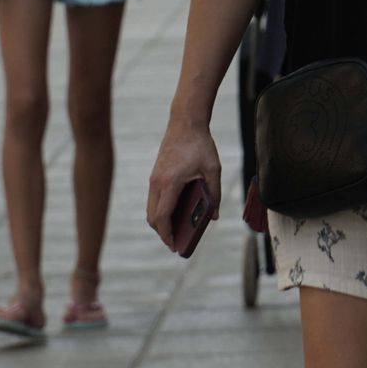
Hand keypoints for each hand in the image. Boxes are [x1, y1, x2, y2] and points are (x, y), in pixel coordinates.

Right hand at [147, 119, 222, 249]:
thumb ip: (215, 194)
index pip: (163, 216)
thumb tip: (214, 216)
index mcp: (170, 182)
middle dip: (163, 232)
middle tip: (177, 243)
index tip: (175, 246)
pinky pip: (154, 199)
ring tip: (177, 231)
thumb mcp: (213, 169)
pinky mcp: (155, 175)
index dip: (167, 234)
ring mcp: (154, 178)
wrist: (185, 122)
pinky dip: (160, 210)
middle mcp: (157, 182)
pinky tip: (175, 214)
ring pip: (151, 208)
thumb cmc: (200, 145)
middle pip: (153, 217)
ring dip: (160, 222)